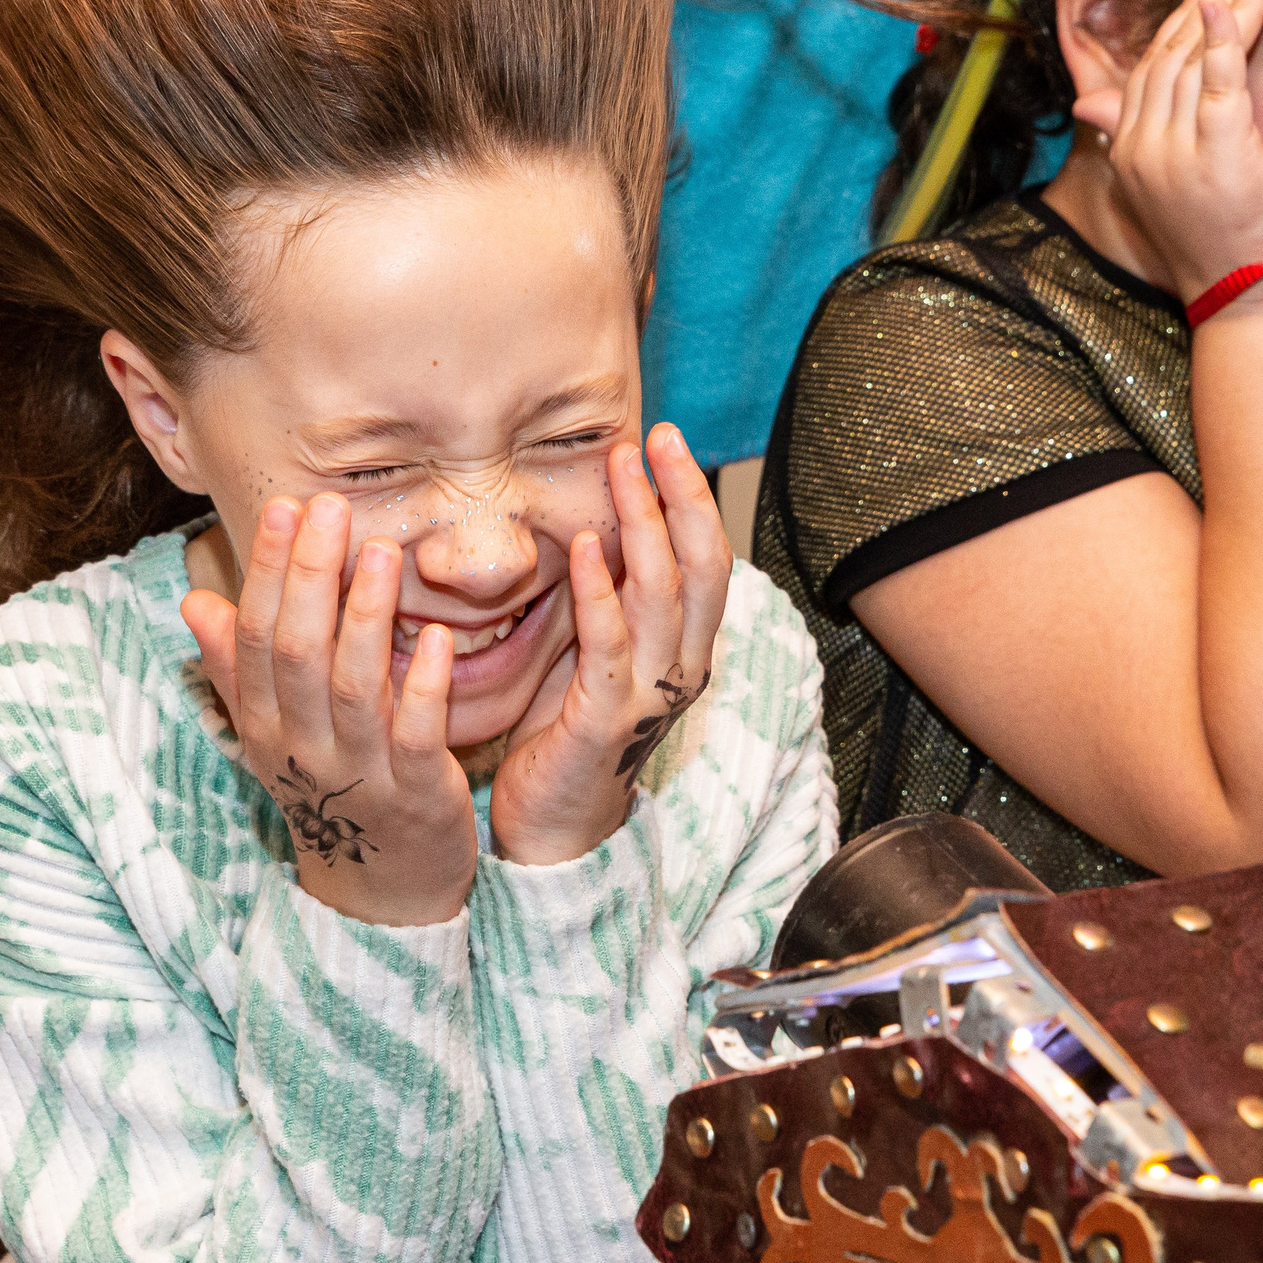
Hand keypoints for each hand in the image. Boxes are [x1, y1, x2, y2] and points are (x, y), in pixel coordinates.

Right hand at [181, 494, 477, 926]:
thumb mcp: (271, 731)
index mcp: (264, 723)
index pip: (255, 635)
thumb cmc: (328, 786)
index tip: (284, 507)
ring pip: (354, 686)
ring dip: (365, 615)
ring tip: (382, 552)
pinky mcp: (416, 792)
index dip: (268, 570)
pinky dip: (427, 686)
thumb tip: (193, 601)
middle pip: (296, 651)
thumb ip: (236, 668)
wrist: (380, 889)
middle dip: (309, 575)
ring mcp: (359, 770)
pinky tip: (442, 639)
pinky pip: (417, 734)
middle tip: (328, 507)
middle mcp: (301, 744)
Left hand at [485, 424, 731, 866]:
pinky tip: (583, 547)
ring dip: (642, 525)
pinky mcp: (607, 717)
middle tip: (657, 439)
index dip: (691, 496)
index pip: (707, 557)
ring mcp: (650, 693)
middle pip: (700, 566)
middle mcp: (682, 665)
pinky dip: (599, 590)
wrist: (556, 823)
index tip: (666, 441)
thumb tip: (597, 517)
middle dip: (680, 495)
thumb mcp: (599, 648)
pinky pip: (610, 643)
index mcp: (686, 646)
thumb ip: (609, 593)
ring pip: (662, 594)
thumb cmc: (570, 729)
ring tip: (620, 472)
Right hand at [1072, 0, 1262, 305]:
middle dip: (1206, 3)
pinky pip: (1219, 83)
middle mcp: (1141, 149)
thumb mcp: (1168, 187)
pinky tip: (1232, 4)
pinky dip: (1225, 38)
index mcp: (1127, 153)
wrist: (1245, 297)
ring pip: (1198, 62)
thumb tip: (1087, 104)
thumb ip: (1138, 136)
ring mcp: (1174, 153)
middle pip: (1171, 58)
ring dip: (1228, 7)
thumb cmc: (1221, 244)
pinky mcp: (1216, 154)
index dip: (1177, 25)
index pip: (1148, 72)